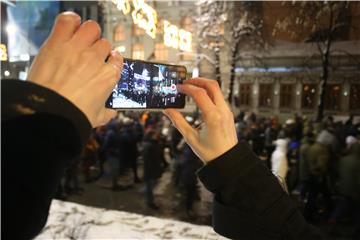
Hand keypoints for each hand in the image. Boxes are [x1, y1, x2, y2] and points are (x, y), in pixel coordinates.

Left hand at [27, 12, 122, 126]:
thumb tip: (111, 113)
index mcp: (108, 76)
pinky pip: (68, 21)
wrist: (49, 112)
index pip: (117, 59)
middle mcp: (96, 59)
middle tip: (89, 55)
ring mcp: (78, 48)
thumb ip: (107, 112)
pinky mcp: (58, 42)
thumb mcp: (96, 117)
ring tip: (81, 40)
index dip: (112, 59)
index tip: (106, 61)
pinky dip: (70, 21)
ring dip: (89, 33)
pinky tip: (70, 27)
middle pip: (104, 44)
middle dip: (98, 49)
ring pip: (91, 28)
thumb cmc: (73, 116)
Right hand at [164, 78, 237, 162]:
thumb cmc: (210, 152)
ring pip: (217, 90)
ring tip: (191, 88)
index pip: (200, 94)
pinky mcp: (228, 113)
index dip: (187, 88)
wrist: (228, 160)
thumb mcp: (190, 138)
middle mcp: (222, 111)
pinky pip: (219, 97)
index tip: (178, 87)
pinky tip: (199, 97)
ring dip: (203, 86)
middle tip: (186, 82)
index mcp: (213, 117)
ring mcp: (227, 111)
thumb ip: (178, 122)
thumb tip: (167, 110)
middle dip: (198, 80)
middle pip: (212, 85)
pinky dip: (209, 93)